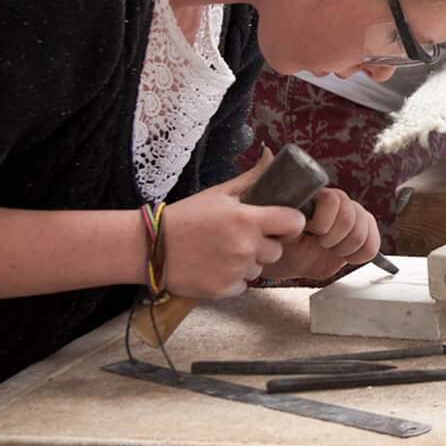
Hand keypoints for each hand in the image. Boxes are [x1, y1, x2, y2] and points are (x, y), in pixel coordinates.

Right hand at [160, 148, 305, 298]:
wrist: (150, 246)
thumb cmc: (186, 216)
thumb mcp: (219, 193)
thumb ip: (252, 177)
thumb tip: (271, 155)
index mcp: (248, 219)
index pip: (294, 223)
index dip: (291, 222)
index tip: (281, 223)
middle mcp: (246, 246)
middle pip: (277, 249)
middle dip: (264, 244)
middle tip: (241, 237)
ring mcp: (235, 270)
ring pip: (259, 268)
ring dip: (248, 261)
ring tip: (223, 251)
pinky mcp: (224, 290)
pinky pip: (243, 284)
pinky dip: (233, 278)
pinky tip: (214, 266)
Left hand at [260, 187, 380, 282]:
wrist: (281, 258)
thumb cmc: (271, 232)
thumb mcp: (264, 208)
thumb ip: (264, 178)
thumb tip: (267, 151)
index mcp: (318, 195)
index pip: (335, 200)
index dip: (326, 220)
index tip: (313, 232)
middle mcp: (337, 203)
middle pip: (352, 215)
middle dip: (336, 237)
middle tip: (320, 243)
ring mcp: (351, 220)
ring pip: (364, 228)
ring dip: (345, 246)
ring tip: (329, 249)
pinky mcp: (359, 238)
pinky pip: (373, 243)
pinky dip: (361, 253)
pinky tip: (345, 255)